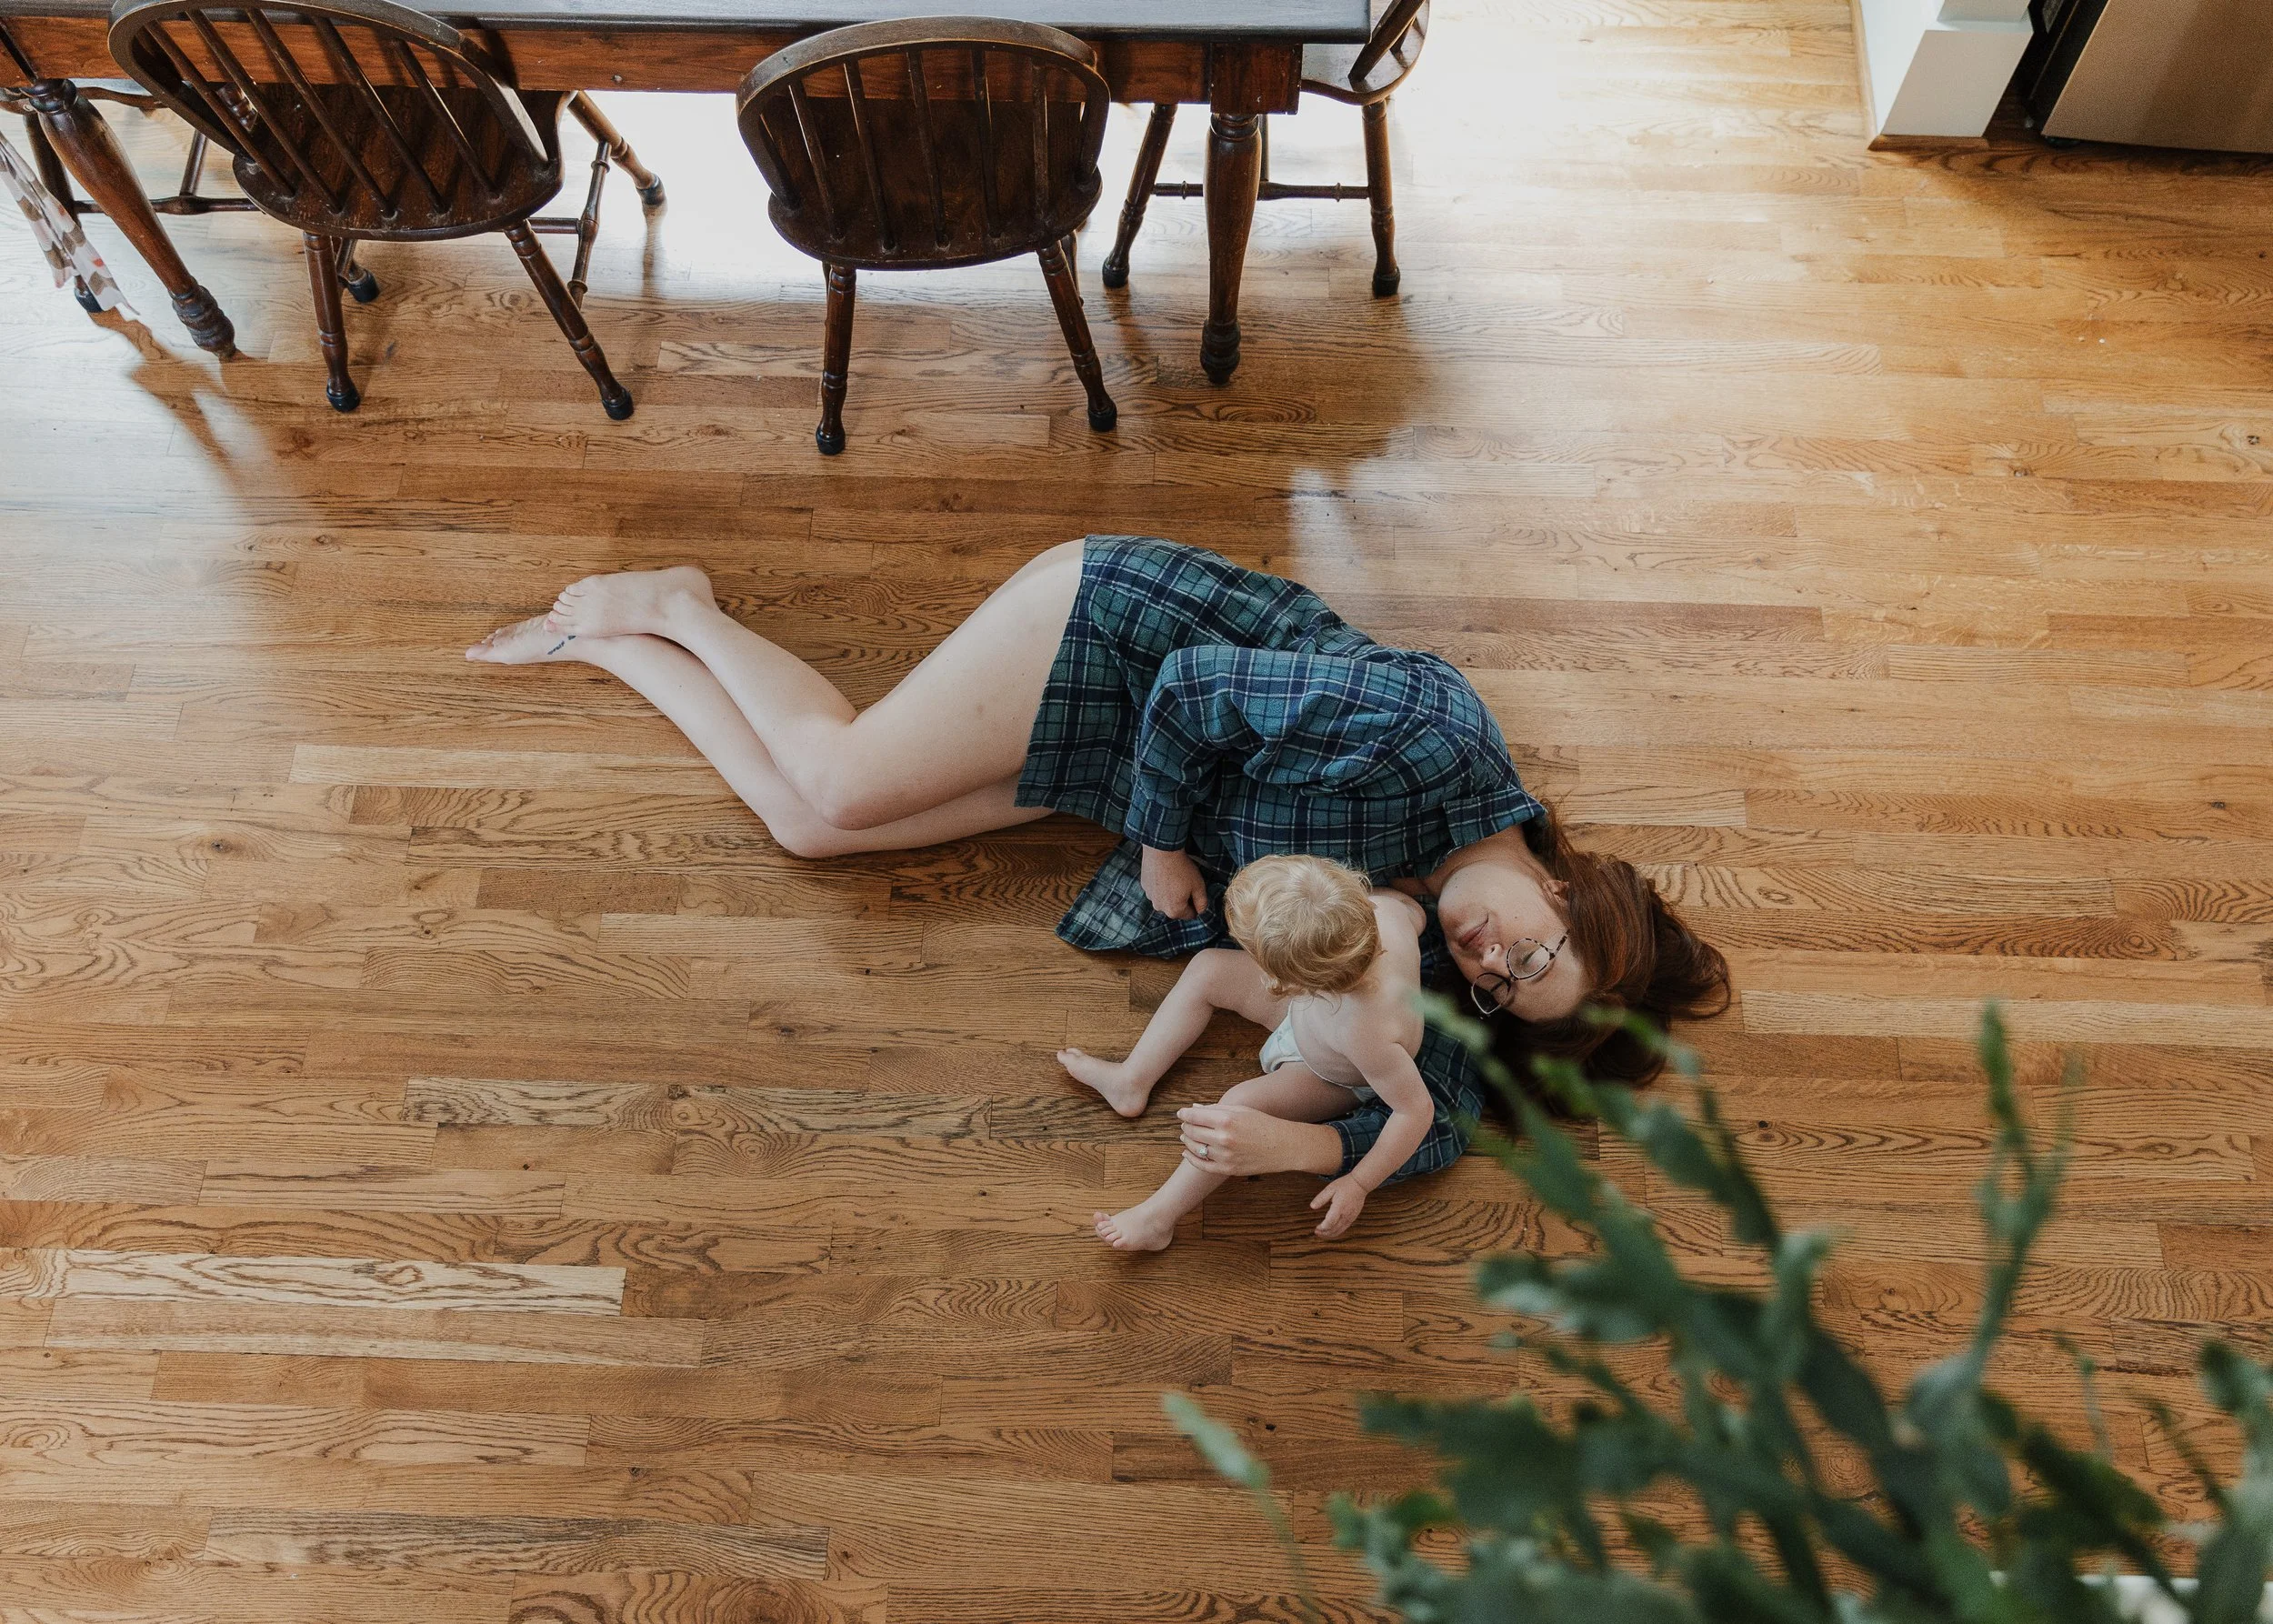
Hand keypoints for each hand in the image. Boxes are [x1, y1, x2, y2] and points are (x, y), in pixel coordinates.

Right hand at [1140, 845, 1209, 919]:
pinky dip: (1160, 885)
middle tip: (1186, 883)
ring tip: (1174, 877)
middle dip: (1182, 900)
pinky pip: (1156, 890)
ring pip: (1165, 899)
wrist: (1162, 850)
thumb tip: (1201, 911)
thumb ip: (1202, 902)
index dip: (1196, 904)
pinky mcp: (1144, 886)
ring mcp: (1150, 897)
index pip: (1190, 915)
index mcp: (1174, 911)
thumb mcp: (1199, 886)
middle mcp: (1160, 908)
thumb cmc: (1182, 869)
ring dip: (1170, 893)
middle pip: (1176, 909)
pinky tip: (1165, 874)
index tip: (1196, 892)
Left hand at [1176, 1102, 1344, 1178]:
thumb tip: (1194, 1108)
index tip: (1181, 1113)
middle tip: (1185, 1123)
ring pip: (1194, 1148)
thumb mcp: (1241, 1110)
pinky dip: (1190, 1158)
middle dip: (1185, 1126)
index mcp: (1226, 1120)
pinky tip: (1186, 1152)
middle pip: (1192, 1131)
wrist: (1284, 1146)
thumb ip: (1216, 1109)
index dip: (1184, 1114)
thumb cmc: (1263, 1124)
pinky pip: (1202, 1165)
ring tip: (1185, 1136)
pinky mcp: (1228, 1169)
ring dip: (1186, 1140)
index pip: (1194, 1116)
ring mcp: (1225, 1156)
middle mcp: (1223, 1138)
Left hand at [1310, 1175, 1368, 1238]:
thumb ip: (1321, 1198)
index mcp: (1339, 1207)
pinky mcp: (1353, 1218)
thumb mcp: (1330, 1189)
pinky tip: (1331, 1230)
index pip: (1330, 1223)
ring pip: (1340, 1231)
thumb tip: (1312, 1207)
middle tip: (1316, 1232)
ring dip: (1330, 1234)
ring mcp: (1351, 1217)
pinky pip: (1344, 1228)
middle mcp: (1346, 1215)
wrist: (1360, 1184)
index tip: (1316, 1228)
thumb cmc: (1345, 1185)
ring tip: (1322, 1233)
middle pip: (1334, 1230)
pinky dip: (1336, 1232)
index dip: (1322, 1228)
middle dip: (1324, 1233)